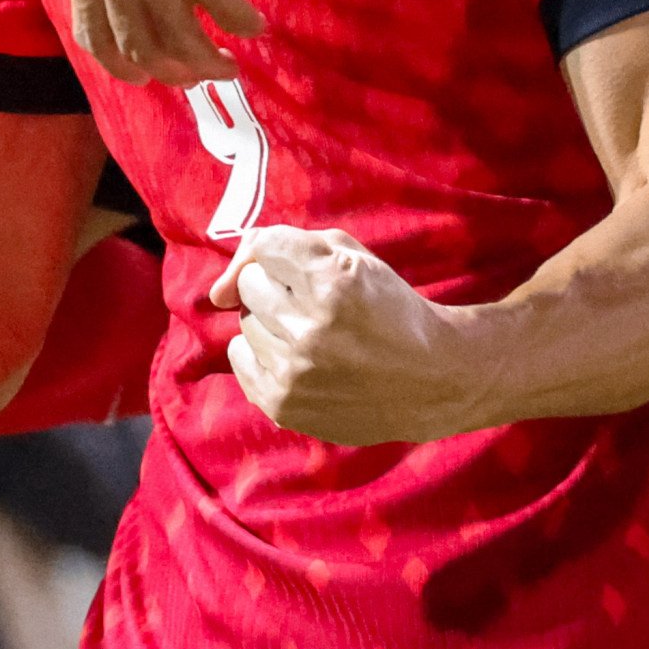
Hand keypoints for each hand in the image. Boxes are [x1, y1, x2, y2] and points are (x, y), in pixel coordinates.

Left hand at [64, 0, 277, 84]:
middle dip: (174, 72)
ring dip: (212, 66)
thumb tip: (117, 11)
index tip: (148, 74)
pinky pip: (231, 22)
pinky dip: (246, 29)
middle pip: (141, 52)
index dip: (122, 66)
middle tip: (199, 73)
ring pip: (185, 49)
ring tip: (231, 64)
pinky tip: (255, 25)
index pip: (95, 38)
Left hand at [213, 226, 474, 443]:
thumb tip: (218, 289)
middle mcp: (309, 327)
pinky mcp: (284, 404)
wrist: (431, 378)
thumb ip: (284, 244)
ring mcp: (294, 371)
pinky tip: (296, 357)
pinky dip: (261, 353)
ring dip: (271, 323)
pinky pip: (240, 360)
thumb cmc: (389, 308)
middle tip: (312, 303)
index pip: (266, 246)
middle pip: (249, 285)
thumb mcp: (352, 256)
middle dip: (277, 287)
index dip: (284, 255)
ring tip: (311, 334)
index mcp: (332, 280)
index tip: (305, 269)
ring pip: (244, 323)